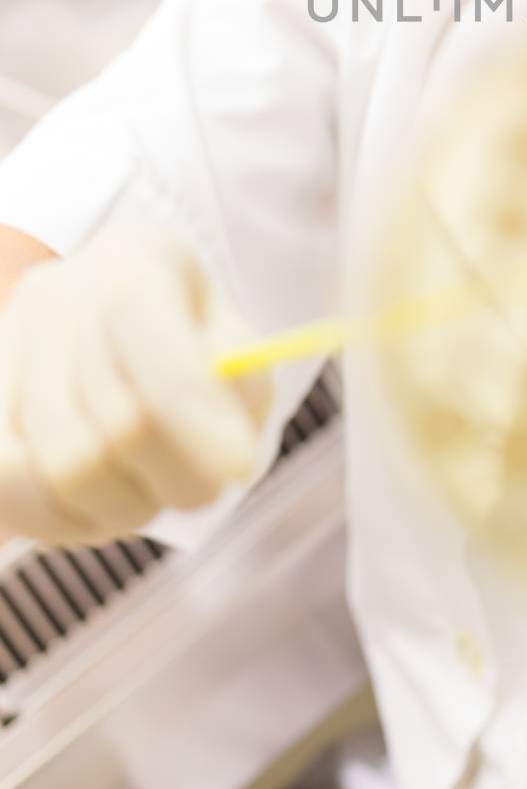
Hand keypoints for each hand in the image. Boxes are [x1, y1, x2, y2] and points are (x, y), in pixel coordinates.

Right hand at [0, 222, 274, 545]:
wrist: (98, 293)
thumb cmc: (180, 325)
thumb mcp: (232, 336)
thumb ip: (241, 387)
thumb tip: (229, 461)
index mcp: (135, 269)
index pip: (163, 363)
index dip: (202, 429)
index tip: (239, 470)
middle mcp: (58, 303)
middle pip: (116, 427)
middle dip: (174, 477)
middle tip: (203, 485)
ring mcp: (7, 349)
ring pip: (60, 469)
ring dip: (120, 506)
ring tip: (148, 492)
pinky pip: (7, 490)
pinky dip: (63, 519)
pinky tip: (96, 506)